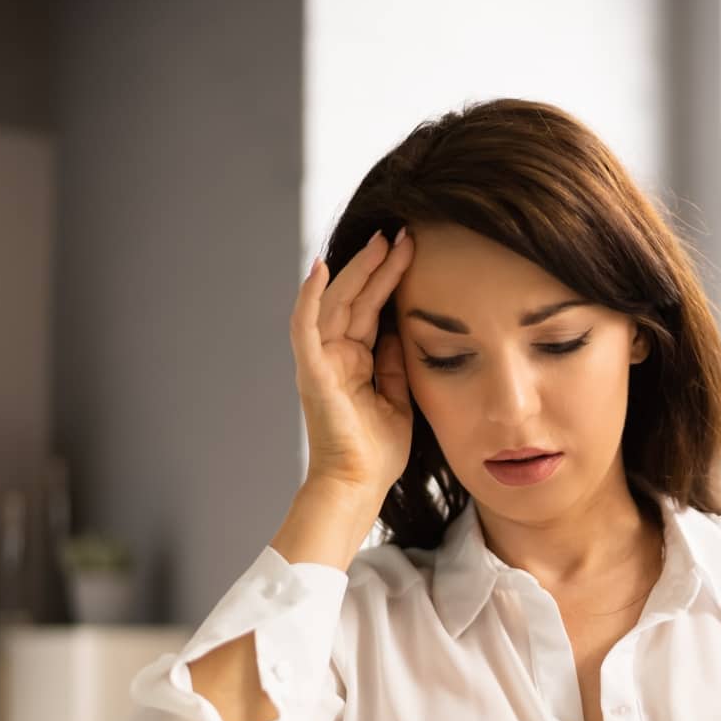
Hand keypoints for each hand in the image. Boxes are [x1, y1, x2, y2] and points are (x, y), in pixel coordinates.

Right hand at [290, 226, 417, 503]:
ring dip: (357, 270)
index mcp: (357, 360)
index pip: (373, 308)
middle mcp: (335, 355)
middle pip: (356, 297)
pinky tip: (321, 268)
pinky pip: (306, 327)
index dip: (390, 279)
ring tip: (382, 241)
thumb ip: (396, 361)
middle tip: (402, 234)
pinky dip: (311, 297)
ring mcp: (321, 361)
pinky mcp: (312, 371)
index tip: (414, 251)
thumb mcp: (398, 397)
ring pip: (337, 303)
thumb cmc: (378, 452)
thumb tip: (404, 326)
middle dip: (379, 264)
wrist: (360, 485)